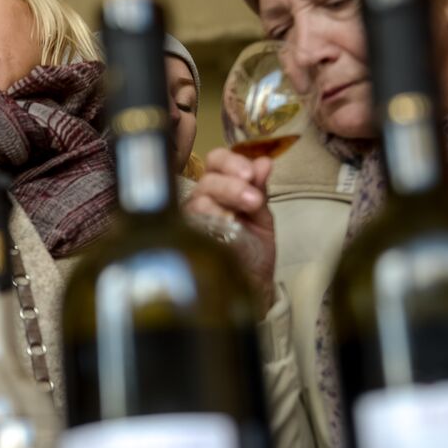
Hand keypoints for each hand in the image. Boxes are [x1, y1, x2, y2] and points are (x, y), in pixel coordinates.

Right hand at [187, 147, 277, 306]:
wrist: (251, 286)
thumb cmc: (253, 249)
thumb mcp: (261, 216)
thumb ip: (260, 190)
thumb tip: (264, 162)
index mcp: (220, 187)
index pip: (216, 161)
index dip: (232, 162)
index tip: (251, 173)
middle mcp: (200, 199)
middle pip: (207, 181)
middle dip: (233, 186)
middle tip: (253, 200)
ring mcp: (189, 220)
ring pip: (198, 201)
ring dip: (224, 203)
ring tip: (243, 216)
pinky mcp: (183, 241)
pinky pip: (191, 226)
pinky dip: (210, 224)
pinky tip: (224, 229)